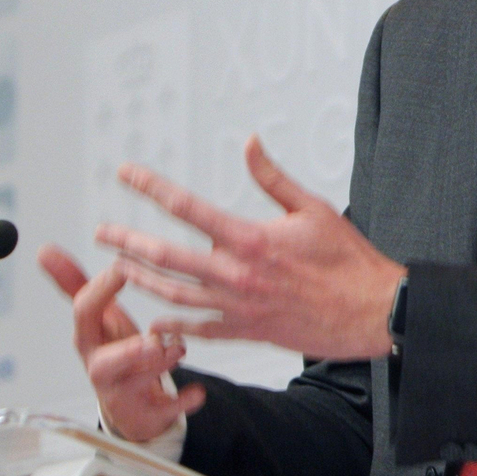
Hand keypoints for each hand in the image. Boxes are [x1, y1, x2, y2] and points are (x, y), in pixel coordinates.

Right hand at [37, 243, 205, 442]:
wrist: (131, 404)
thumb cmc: (115, 351)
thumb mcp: (97, 316)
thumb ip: (74, 282)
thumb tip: (43, 248)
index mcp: (89, 338)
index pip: (85, 312)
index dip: (102, 289)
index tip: (124, 268)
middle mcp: (101, 367)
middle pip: (103, 362)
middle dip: (127, 350)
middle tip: (151, 338)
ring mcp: (123, 393)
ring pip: (136, 383)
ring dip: (159, 365)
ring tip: (178, 348)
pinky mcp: (147, 414)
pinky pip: (164, 410)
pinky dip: (182, 402)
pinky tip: (198, 392)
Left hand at [95, 136, 403, 359]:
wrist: (373, 312)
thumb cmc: (349, 259)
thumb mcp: (313, 208)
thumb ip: (273, 178)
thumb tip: (249, 143)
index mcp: (251, 238)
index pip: (188, 207)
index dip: (152, 187)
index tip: (126, 173)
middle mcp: (237, 274)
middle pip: (167, 257)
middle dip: (129, 242)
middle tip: (102, 232)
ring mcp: (240, 307)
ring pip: (175, 295)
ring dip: (142, 280)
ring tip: (118, 268)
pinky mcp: (249, 332)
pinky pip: (200, 329)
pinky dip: (173, 325)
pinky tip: (153, 319)